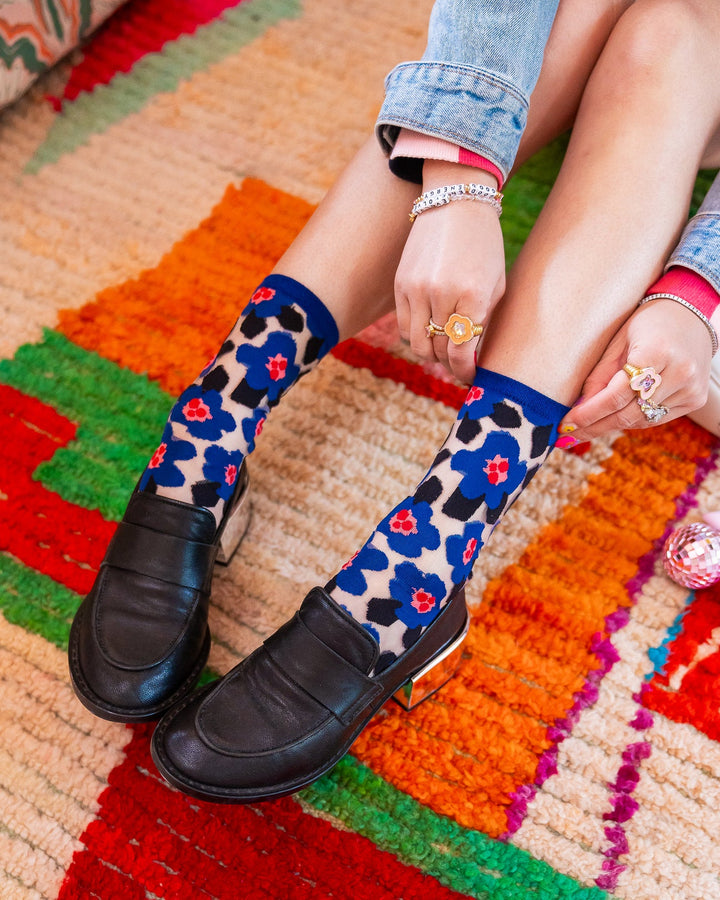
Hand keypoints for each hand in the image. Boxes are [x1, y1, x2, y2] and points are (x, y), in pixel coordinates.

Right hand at [394, 162, 504, 383]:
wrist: (455, 201)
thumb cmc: (484, 245)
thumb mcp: (496, 284)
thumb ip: (484, 323)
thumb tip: (473, 359)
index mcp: (472, 295)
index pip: (461, 352)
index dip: (465, 371)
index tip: (469, 377)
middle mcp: (441, 294)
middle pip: (438, 351)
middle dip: (449, 363)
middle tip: (458, 364)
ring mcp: (416, 289)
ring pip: (417, 344)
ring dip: (431, 352)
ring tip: (443, 348)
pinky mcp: (400, 284)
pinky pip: (403, 326)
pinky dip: (415, 335)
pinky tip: (428, 330)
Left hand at [557, 298, 712, 442]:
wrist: (690, 316)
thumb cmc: (646, 325)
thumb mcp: (616, 342)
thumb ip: (599, 377)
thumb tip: (578, 409)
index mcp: (657, 351)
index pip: (617, 395)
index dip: (589, 413)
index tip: (566, 424)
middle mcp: (680, 373)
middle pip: (628, 413)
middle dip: (595, 426)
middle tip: (569, 434)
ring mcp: (691, 389)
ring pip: (641, 420)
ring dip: (610, 426)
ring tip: (585, 430)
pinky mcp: (696, 399)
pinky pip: (655, 419)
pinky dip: (632, 421)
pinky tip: (612, 420)